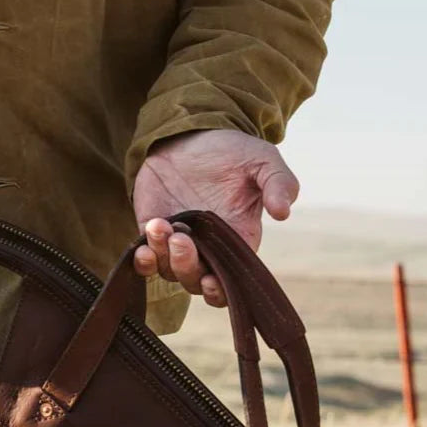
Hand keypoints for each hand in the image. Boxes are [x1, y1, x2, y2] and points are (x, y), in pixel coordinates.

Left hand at [131, 129, 298, 307]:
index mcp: (239, 239)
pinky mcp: (151, 232)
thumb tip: (283, 212)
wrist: (189, 135)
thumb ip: (279, 183)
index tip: (211, 281)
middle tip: (183, 238)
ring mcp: (178, 242)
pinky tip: (143, 247)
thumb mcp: (262, 160)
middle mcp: (208, 248)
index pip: (231, 281)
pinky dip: (143, 261)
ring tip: (161, 225)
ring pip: (169, 272)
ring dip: (163, 257)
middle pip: (196, 281)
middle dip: (187, 268)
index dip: (220, 290)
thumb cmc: (231, 151)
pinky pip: (146, 260)